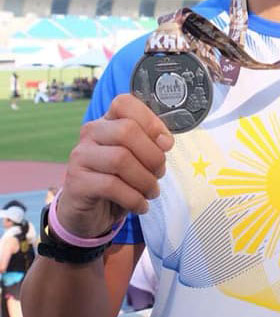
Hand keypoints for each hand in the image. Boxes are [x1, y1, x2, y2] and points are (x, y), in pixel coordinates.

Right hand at [61, 94, 173, 236]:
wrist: (90, 213)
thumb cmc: (120, 183)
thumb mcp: (139, 162)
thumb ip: (152, 147)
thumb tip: (165, 141)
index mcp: (107, 123)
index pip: (125, 103)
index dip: (151, 121)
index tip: (165, 144)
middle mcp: (90, 134)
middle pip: (127, 131)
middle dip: (153, 157)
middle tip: (158, 175)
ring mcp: (80, 157)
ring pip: (120, 159)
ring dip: (146, 181)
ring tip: (150, 192)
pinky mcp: (76, 182)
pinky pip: (111, 186)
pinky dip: (134, 199)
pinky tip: (140, 206)